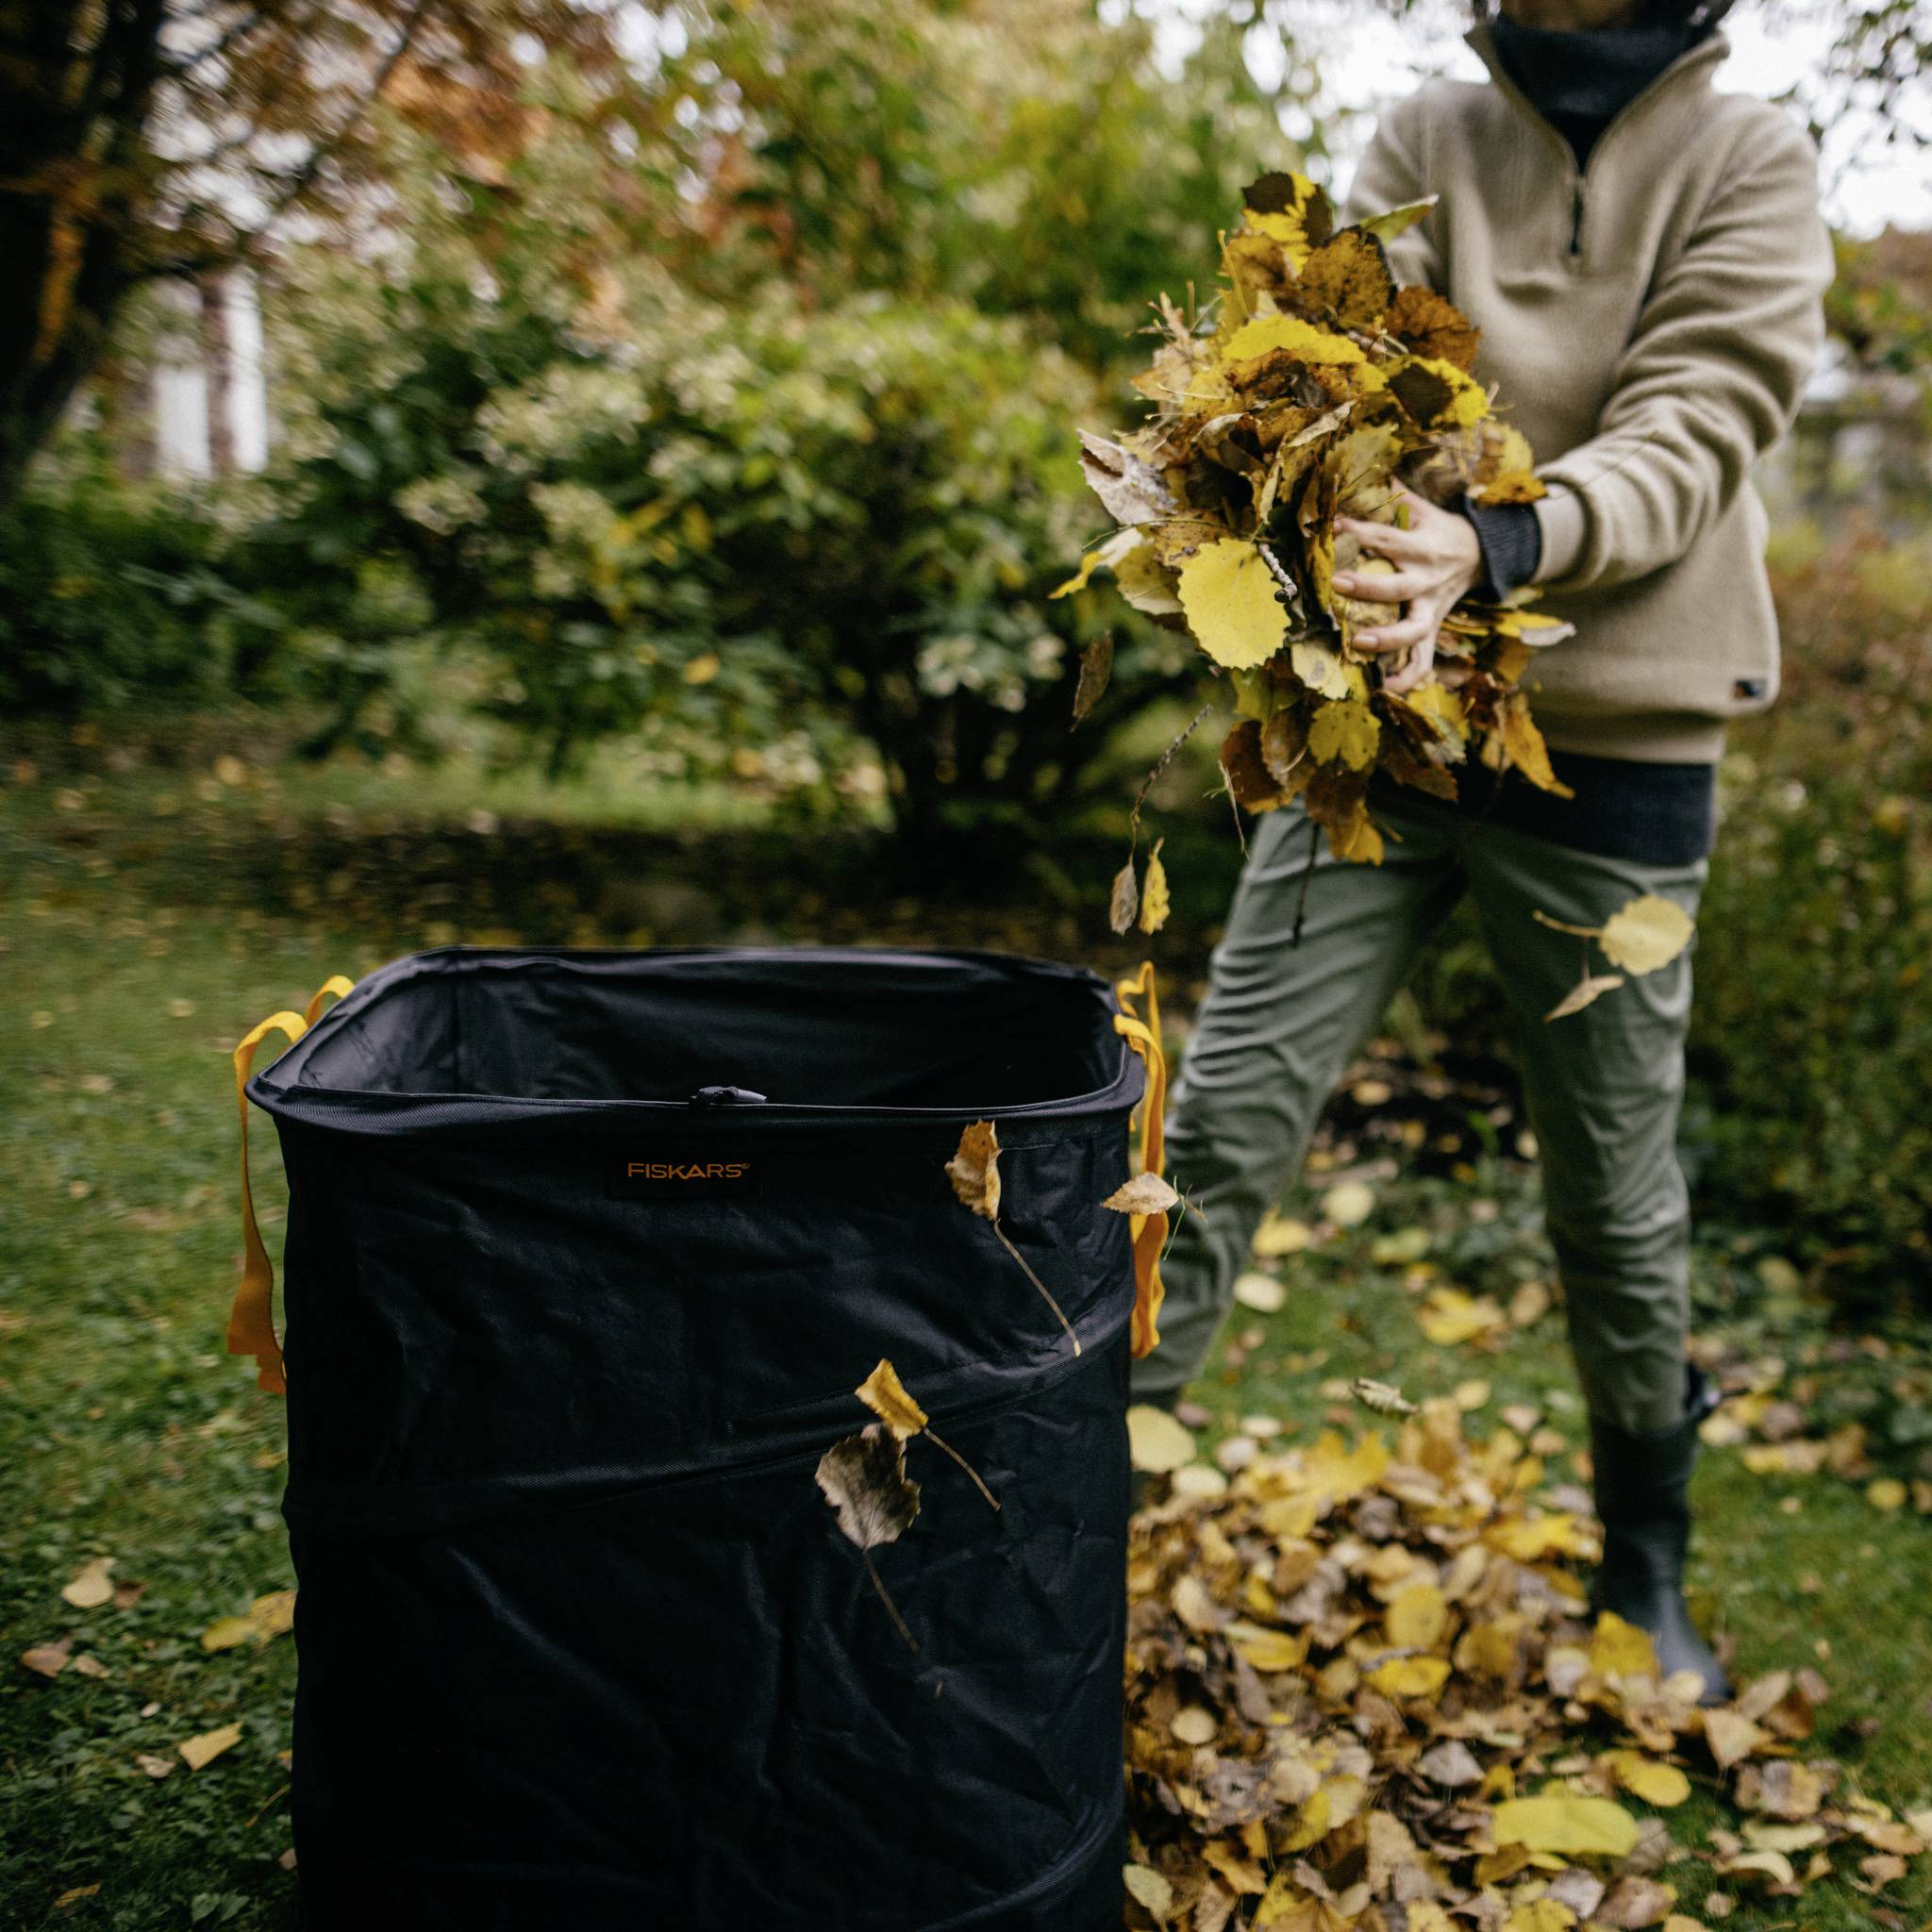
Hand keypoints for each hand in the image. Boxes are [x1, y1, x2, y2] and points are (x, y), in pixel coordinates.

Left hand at [1332, 479, 1482, 694]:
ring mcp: (1431, 608)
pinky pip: (1424, 658)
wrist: (1483, 557)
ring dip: (1388, 639)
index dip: (1362, 531)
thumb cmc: (1441, 532)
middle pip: (1398, 587)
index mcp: (1422, 547)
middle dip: (1370, 588)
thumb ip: (1395, 497)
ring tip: (1360, 645)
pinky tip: (1386, 688)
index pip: (1388, 538)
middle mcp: (1426, 580)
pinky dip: (1408, 676)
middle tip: (1340, 586)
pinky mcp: (1432, 628)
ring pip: (1414, 630)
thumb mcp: (1425, 510)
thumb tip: (1366, 468)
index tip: (1336, 525)